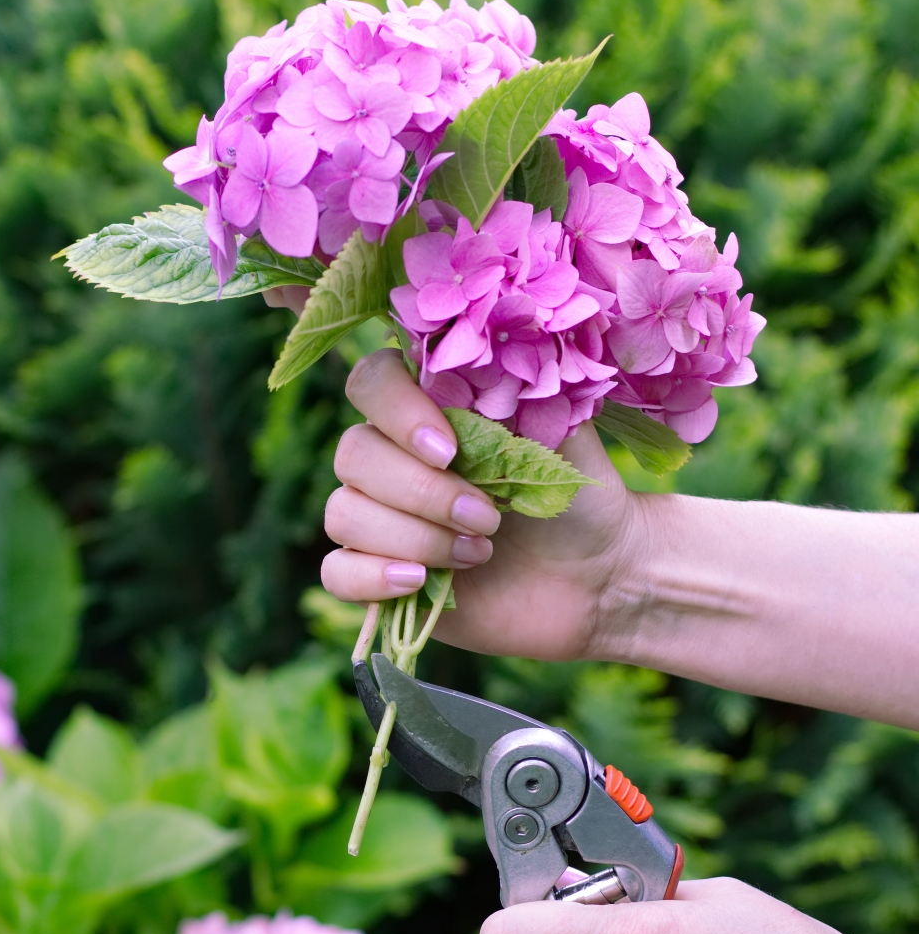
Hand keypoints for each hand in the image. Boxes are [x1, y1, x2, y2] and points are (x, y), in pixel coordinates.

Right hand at [321, 349, 642, 661]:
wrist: (598, 581)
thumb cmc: (577, 501)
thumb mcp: (559, 435)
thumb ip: (514, 389)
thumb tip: (481, 352)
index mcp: (427, 413)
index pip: (372, 382)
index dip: (396, 411)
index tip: (451, 449)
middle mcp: (392, 460)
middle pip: (352, 454)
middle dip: (422, 491)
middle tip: (490, 517)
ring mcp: (378, 520)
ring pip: (344, 514)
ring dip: (414, 537)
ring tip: (480, 552)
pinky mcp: (375, 578)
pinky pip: (336, 572)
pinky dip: (372, 576)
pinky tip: (420, 580)